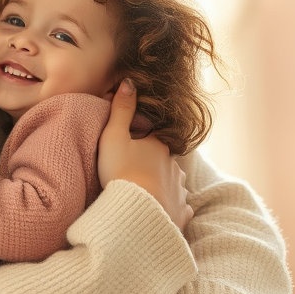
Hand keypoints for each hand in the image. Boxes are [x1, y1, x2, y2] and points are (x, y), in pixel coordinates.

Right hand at [98, 80, 191, 232]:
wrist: (135, 211)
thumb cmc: (121, 172)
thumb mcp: (113, 136)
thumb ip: (121, 109)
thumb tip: (129, 81)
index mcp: (159, 146)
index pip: (154, 139)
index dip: (143, 143)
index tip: (131, 150)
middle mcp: (174, 166)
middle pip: (165, 161)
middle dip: (154, 165)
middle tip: (136, 173)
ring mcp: (180, 189)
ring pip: (174, 182)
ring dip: (164, 185)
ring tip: (147, 193)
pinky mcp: (181, 212)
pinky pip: (180, 207)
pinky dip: (173, 207)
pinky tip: (163, 209)